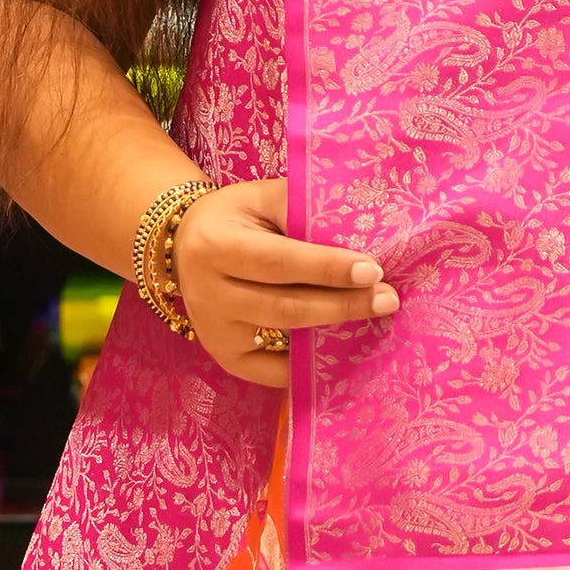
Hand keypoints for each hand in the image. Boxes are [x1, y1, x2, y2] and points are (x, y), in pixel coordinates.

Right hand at [170, 171, 395, 391]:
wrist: (181, 245)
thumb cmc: (233, 218)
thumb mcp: (258, 198)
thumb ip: (299, 208)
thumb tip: (356, 231)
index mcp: (216, 246)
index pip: (278, 262)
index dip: (326, 268)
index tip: (372, 270)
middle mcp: (209, 293)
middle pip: (285, 306)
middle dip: (343, 304)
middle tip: (387, 299)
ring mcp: (215, 331)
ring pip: (283, 337)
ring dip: (334, 331)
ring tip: (374, 318)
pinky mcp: (224, 356)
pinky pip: (272, 371)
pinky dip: (308, 364)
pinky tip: (342, 351)